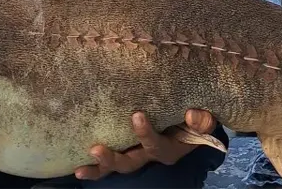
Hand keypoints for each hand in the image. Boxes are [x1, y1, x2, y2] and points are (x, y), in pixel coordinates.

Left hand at [74, 109, 216, 180]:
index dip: (145, 133)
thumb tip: (190, 113)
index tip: (136, 114)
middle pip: (130, 163)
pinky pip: (109, 161)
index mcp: (169, 149)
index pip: (156, 145)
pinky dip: (95, 165)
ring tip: (80, 168)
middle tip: (96, 149)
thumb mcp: (205, 120)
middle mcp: (150, 155)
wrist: (192, 122)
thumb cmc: (196, 119)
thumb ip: (202, 120)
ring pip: (117, 166)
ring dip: (99, 167)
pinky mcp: (126, 148)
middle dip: (113, 159)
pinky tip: (76, 164)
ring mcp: (137, 153)